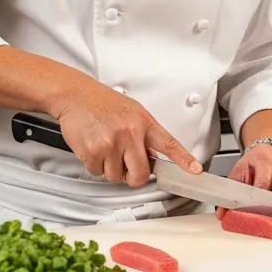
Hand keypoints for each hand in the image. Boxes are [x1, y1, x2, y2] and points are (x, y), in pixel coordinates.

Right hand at [54, 78, 201, 186]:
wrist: (76, 95)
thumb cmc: (103, 103)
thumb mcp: (133, 112)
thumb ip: (144, 134)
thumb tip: (152, 156)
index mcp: (144, 123)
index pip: (170, 144)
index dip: (184, 160)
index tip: (195, 170)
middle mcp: (130, 133)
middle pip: (141, 174)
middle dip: (133, 176)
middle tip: (126, 166)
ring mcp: (112, 143)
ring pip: (116, 176)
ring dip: (110, 168)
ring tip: (105, 147)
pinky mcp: (93, 151)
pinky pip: (97, 172)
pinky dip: (95, 165)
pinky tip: (94, 147)